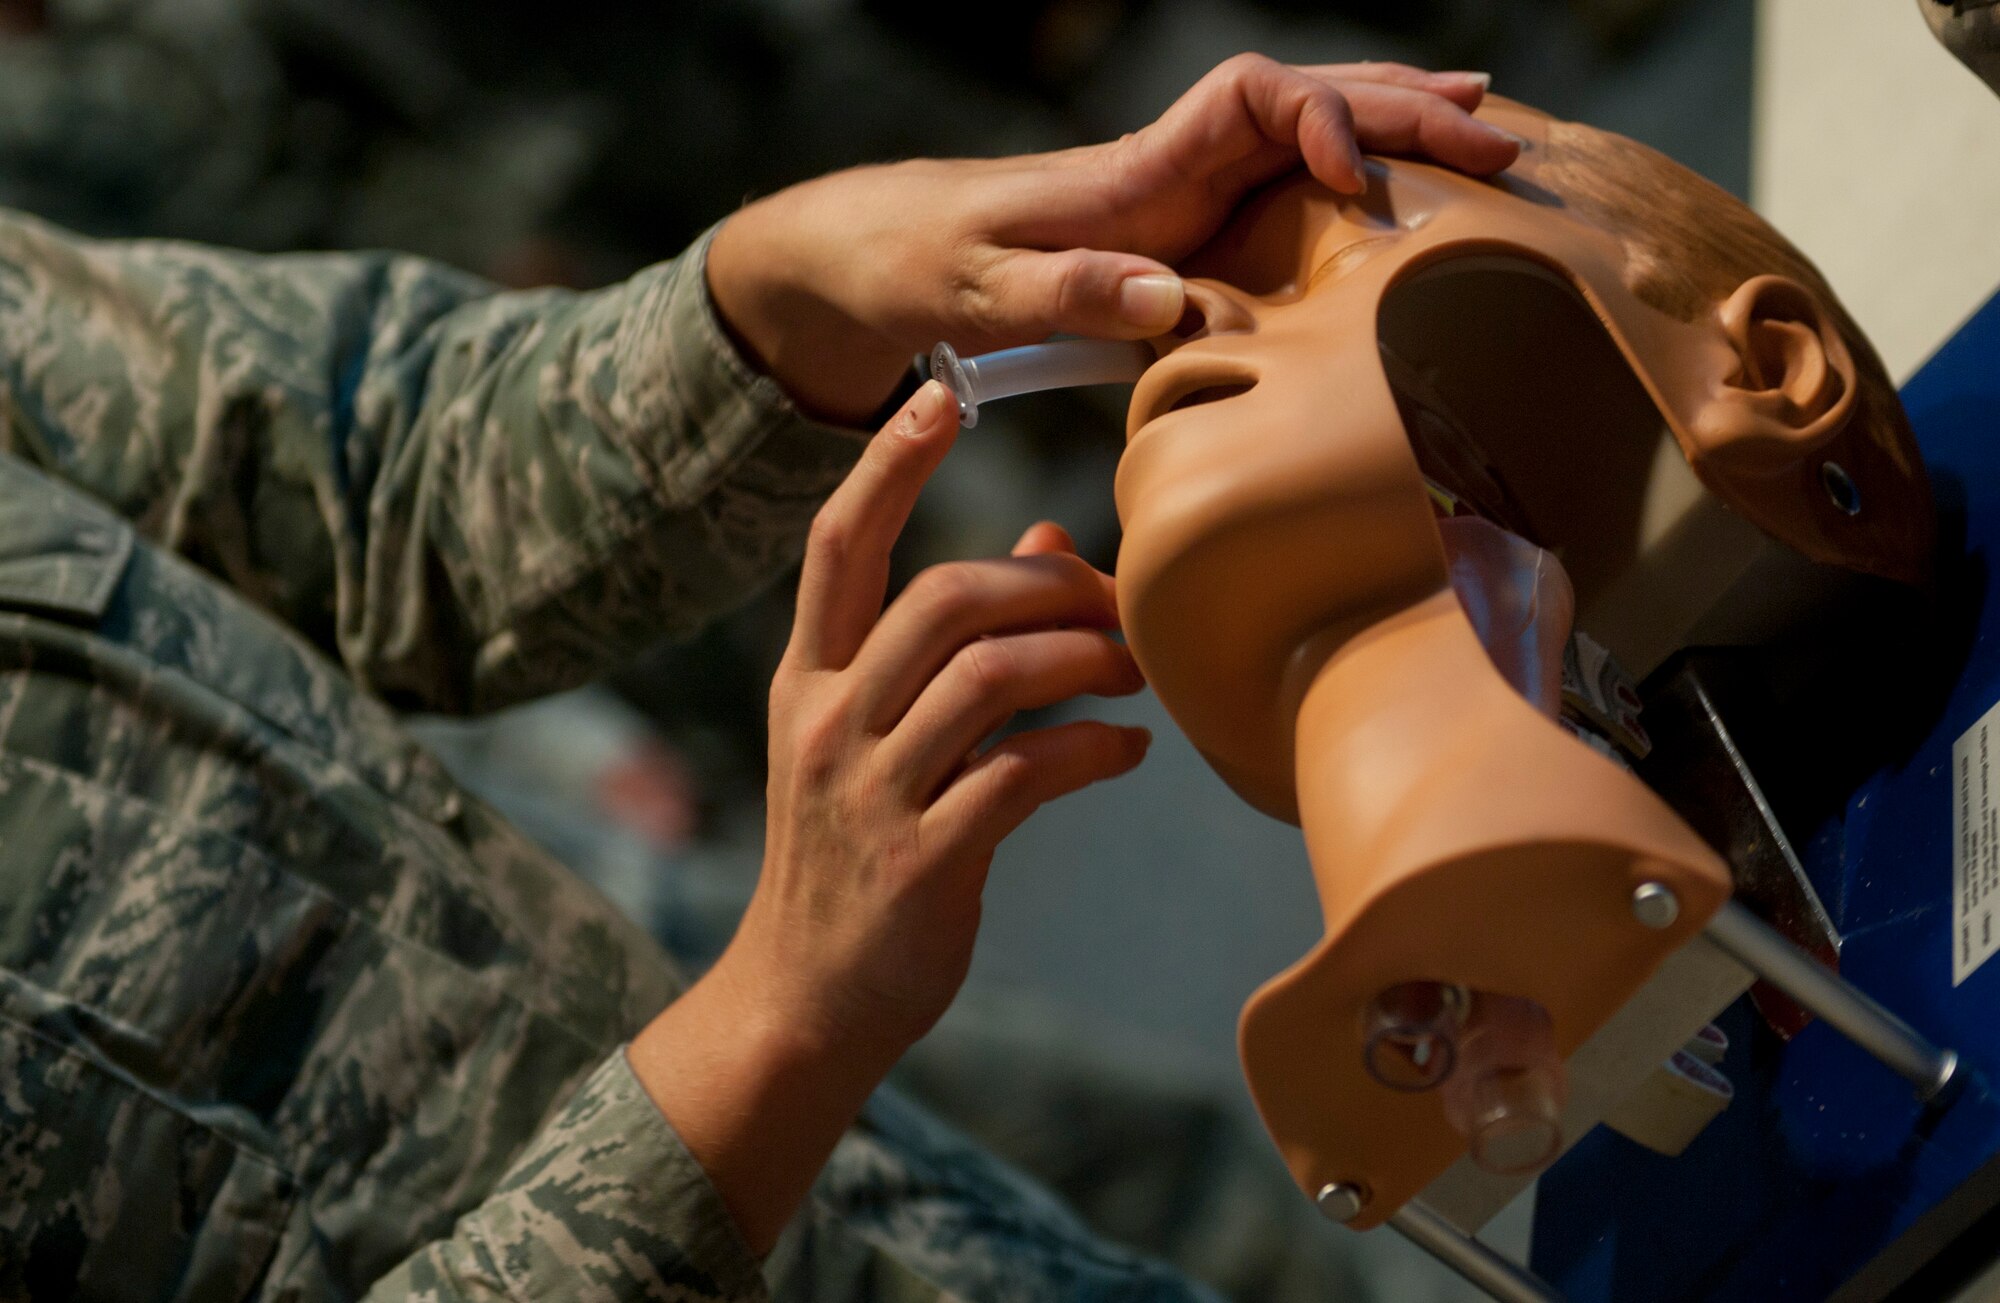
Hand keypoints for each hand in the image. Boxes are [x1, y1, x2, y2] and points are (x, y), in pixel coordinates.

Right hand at [630, 380, 1148, 1250]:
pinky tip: (1127, 752)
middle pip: (941, 601)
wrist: (803, 1000)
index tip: (941, 395)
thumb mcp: (874, 742)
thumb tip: (1051, 543)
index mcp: (808, 680)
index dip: (886, 466)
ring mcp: (869, 794)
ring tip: (1137, 673)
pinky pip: (1022, 776)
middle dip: (1045, 586)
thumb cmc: (854, 855)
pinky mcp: (921, 862)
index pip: (838, 547)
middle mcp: (828, 723)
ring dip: (1083, 661)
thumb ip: (952, 646)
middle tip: (1116, 603)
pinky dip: (1091, 750)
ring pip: (987, 679)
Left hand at [708, 55, 1517, 422]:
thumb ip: (1064, 295)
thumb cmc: (919, 266)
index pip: (1254, 99)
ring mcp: (1185, 195)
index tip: (1358, 177)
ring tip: (1488, 129)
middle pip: (1309, 102)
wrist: (879, 255)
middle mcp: (1173, 166)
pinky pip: (1287, 188)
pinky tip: (1400, 185)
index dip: (1320, 117)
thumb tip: (1171, 298)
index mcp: (1135, 170)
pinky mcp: (1184, 231)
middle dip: (1403, 109)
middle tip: (1499, 135)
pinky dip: (1356, 172)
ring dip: (1396, 124)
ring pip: (1310, 134)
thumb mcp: (973, 292)